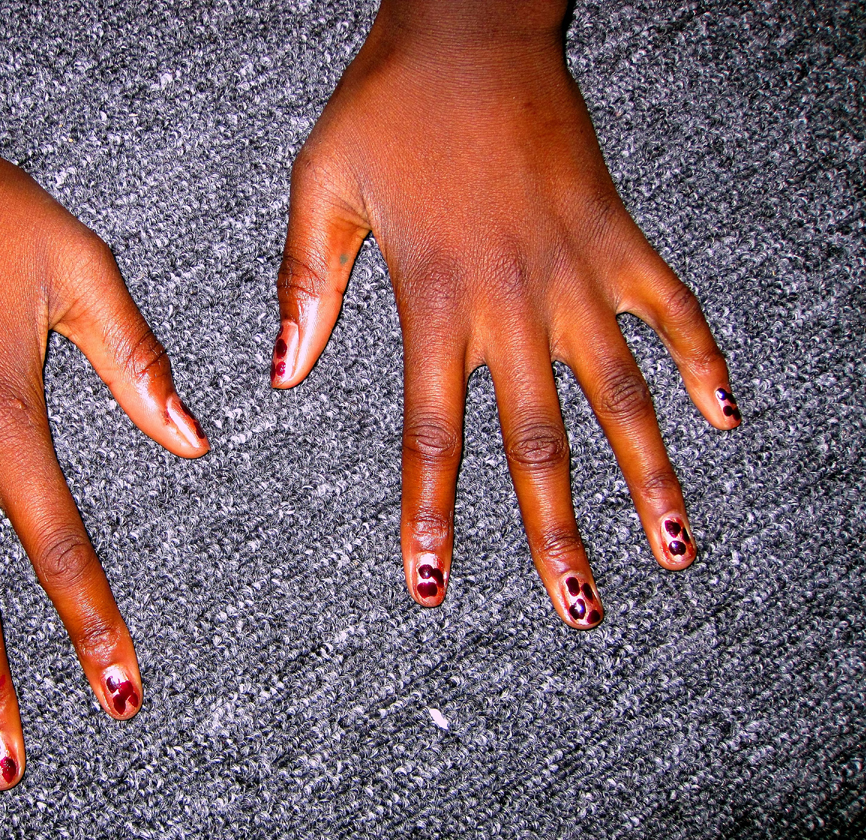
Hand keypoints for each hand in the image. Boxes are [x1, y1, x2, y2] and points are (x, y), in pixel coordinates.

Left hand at [272, 0, 739, 627]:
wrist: (469, 22)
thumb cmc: (387, 103)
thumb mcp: (321, 189)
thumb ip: (304, 289)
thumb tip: (283, 377)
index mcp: (433, 301)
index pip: (430, 437)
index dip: (430, 517)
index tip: (432, 586)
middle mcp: (510, 303)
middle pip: (538, 444)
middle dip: (556, 535)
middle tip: (578, 610)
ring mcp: (574, 272)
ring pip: (620, 395)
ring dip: (650, 476)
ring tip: (676, 549)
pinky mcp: (617, 235)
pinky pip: (671, 307)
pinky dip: (701, 359)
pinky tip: (726, 416)